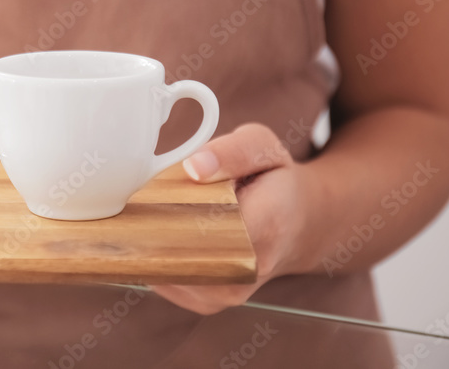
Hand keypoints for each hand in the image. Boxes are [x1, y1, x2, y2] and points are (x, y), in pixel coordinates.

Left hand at [151, 123, 316, 314]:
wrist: (302, 224)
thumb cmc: (276, 180)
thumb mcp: (262, 146)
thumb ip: (231, 151)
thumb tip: (193, 168)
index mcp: (266, 224)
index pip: (204, 225)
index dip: (168, 208)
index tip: (150, 191)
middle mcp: (247, 268)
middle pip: (176, 251)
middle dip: (152, 225)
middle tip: (147, 200)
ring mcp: (228, 293)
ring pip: (166, 269)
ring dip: (151, 242)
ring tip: (161, 215)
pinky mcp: (209, 302)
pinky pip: (165, 280)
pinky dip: (155, 257)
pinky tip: (164, 236)